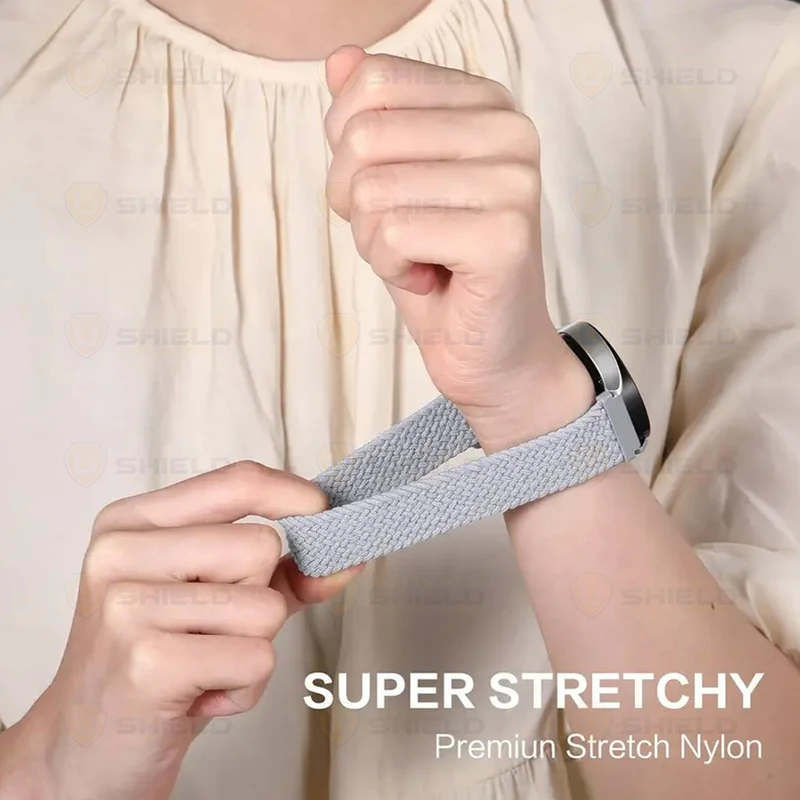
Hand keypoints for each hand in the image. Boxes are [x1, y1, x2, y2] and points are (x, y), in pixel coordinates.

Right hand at [2, 462, 359, 799]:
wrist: (84, 749)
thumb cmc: (154, 661)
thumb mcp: (211, 599)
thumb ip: (278, 573)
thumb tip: (348, 557)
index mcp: (133, 522)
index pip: (237, 481)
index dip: (294, 495)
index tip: (323, 512)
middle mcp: (121, 553)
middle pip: (261, 545)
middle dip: (259, 598)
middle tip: (211, 632)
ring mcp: (127, 606)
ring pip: (265, 606)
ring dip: (252, 649)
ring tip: (203, 665)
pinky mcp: (147, 663)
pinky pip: (256, 659)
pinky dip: (244, 688)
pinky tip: (199, 697)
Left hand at [324, 47, 593, 450]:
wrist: (491, 350)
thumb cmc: (441, 267)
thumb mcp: (393, 184)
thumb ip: (372, 119)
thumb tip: (339, 58)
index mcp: (485, 102)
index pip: (372, 80)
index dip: (346, 148)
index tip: (384, 191)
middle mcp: (510, 129)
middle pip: (363, 137)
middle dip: (354, 201)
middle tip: (398, 235)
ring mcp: (514, 181)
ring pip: (373, 190)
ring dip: (374, 242)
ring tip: (419, 258)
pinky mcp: (506, 235)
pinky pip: (393, 235)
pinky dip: (392, 270)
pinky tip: (431, 279)